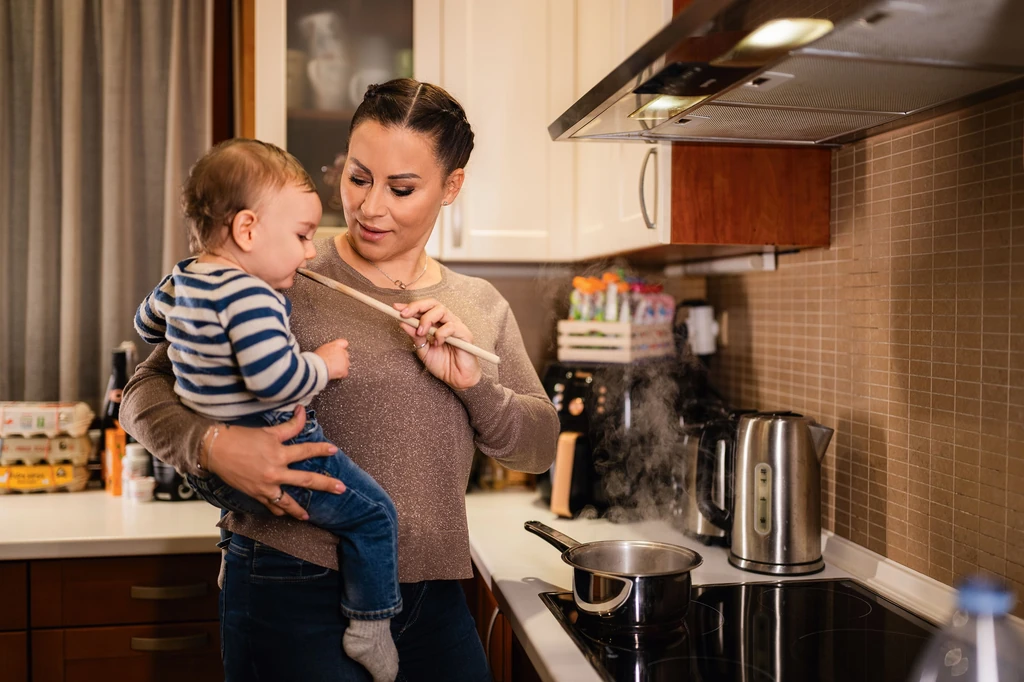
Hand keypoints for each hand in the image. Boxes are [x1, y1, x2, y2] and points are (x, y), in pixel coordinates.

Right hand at [202, 406, 345, 519]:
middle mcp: (275, 472)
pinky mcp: (255, 494)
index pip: (307, 451)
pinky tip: (285, 515)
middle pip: (305, 480)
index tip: (334, 450)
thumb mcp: (267, 431)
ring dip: (299, 509)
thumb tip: (302, 411)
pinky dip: (278, 511)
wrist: (215, 450)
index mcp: (279, 453)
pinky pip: (270, 505)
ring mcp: (265, 486)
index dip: (321, 449)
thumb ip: (289, 426)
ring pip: (287, 501)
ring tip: (309, 516)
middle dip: (325, 484)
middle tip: (341, 488)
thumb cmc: (240, 437)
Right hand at [315, 338, 349, 379]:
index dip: (342, 347)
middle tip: (333, 363)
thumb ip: (328, 349)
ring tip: (332, 369)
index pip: (344, 343)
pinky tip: (334, 375)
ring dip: (341, 367)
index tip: (339, 351)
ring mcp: (344, 361)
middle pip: (345, 354)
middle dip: (341, 359)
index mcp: (335, 346)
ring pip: (346, 364)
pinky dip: (340, 375)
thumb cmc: (316, 358)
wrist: (318, 367)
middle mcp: (342, 352)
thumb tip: (328, 352)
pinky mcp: (344, 370)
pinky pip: (344, 373)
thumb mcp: (321, 350)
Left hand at [393, 300, 481, 389]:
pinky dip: (440, 333)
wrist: (456, 379)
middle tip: (405, 315)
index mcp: (436, 323)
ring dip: (427, 319)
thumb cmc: (442, 364)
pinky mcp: (465, 333)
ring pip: (441, 310)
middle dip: (417, 306)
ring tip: (421, 333)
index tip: (396, 308)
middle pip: (432, 303)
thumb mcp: (423, 350)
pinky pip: (451, 326)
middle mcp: (446, 321)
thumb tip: (403, 323)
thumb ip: (415, 337)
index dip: (410, 306)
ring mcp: (456, 326)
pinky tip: (437, 343)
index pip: (423, 309)